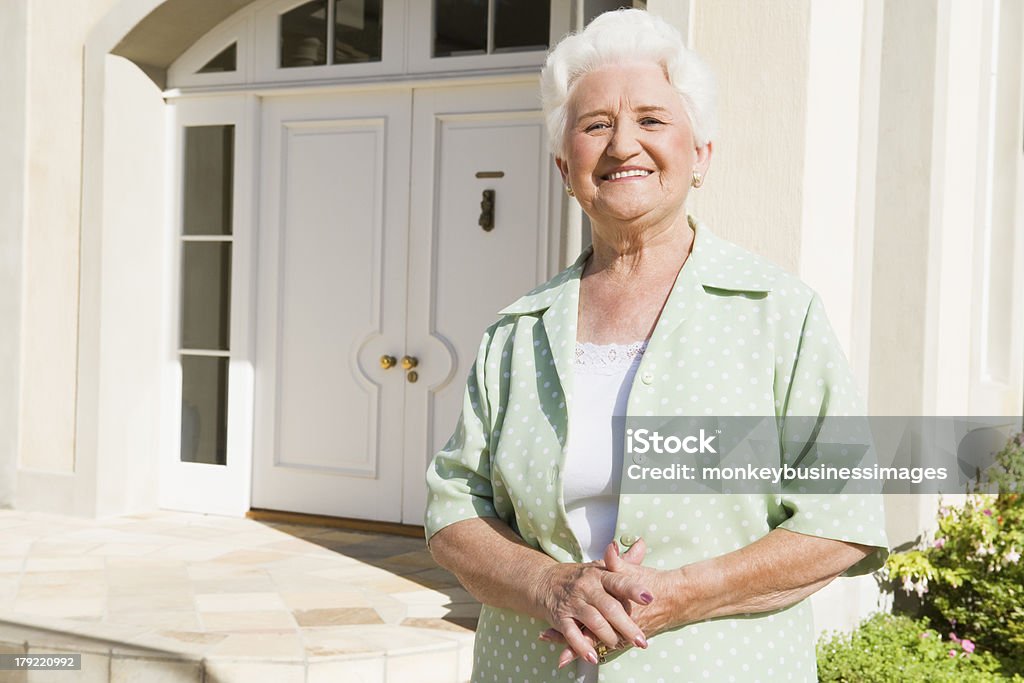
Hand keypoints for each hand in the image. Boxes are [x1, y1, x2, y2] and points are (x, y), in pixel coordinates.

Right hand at [533, 544, 657, 665]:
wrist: (544, 582)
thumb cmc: (580, 577)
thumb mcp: (600, 567)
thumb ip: (623, 561)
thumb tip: (642, 544)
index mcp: (599, 574)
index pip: (619, 581)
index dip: (634, 589)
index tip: (649, 598)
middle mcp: (587, 587)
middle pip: (609, 607)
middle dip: (627, 625)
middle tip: (642, 640)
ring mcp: (573, 603)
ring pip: (593, 621)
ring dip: (608, 636)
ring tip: (619, 646)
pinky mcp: (560, 618)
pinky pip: (571, 634)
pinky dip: (581, 646)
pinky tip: (592, 656)